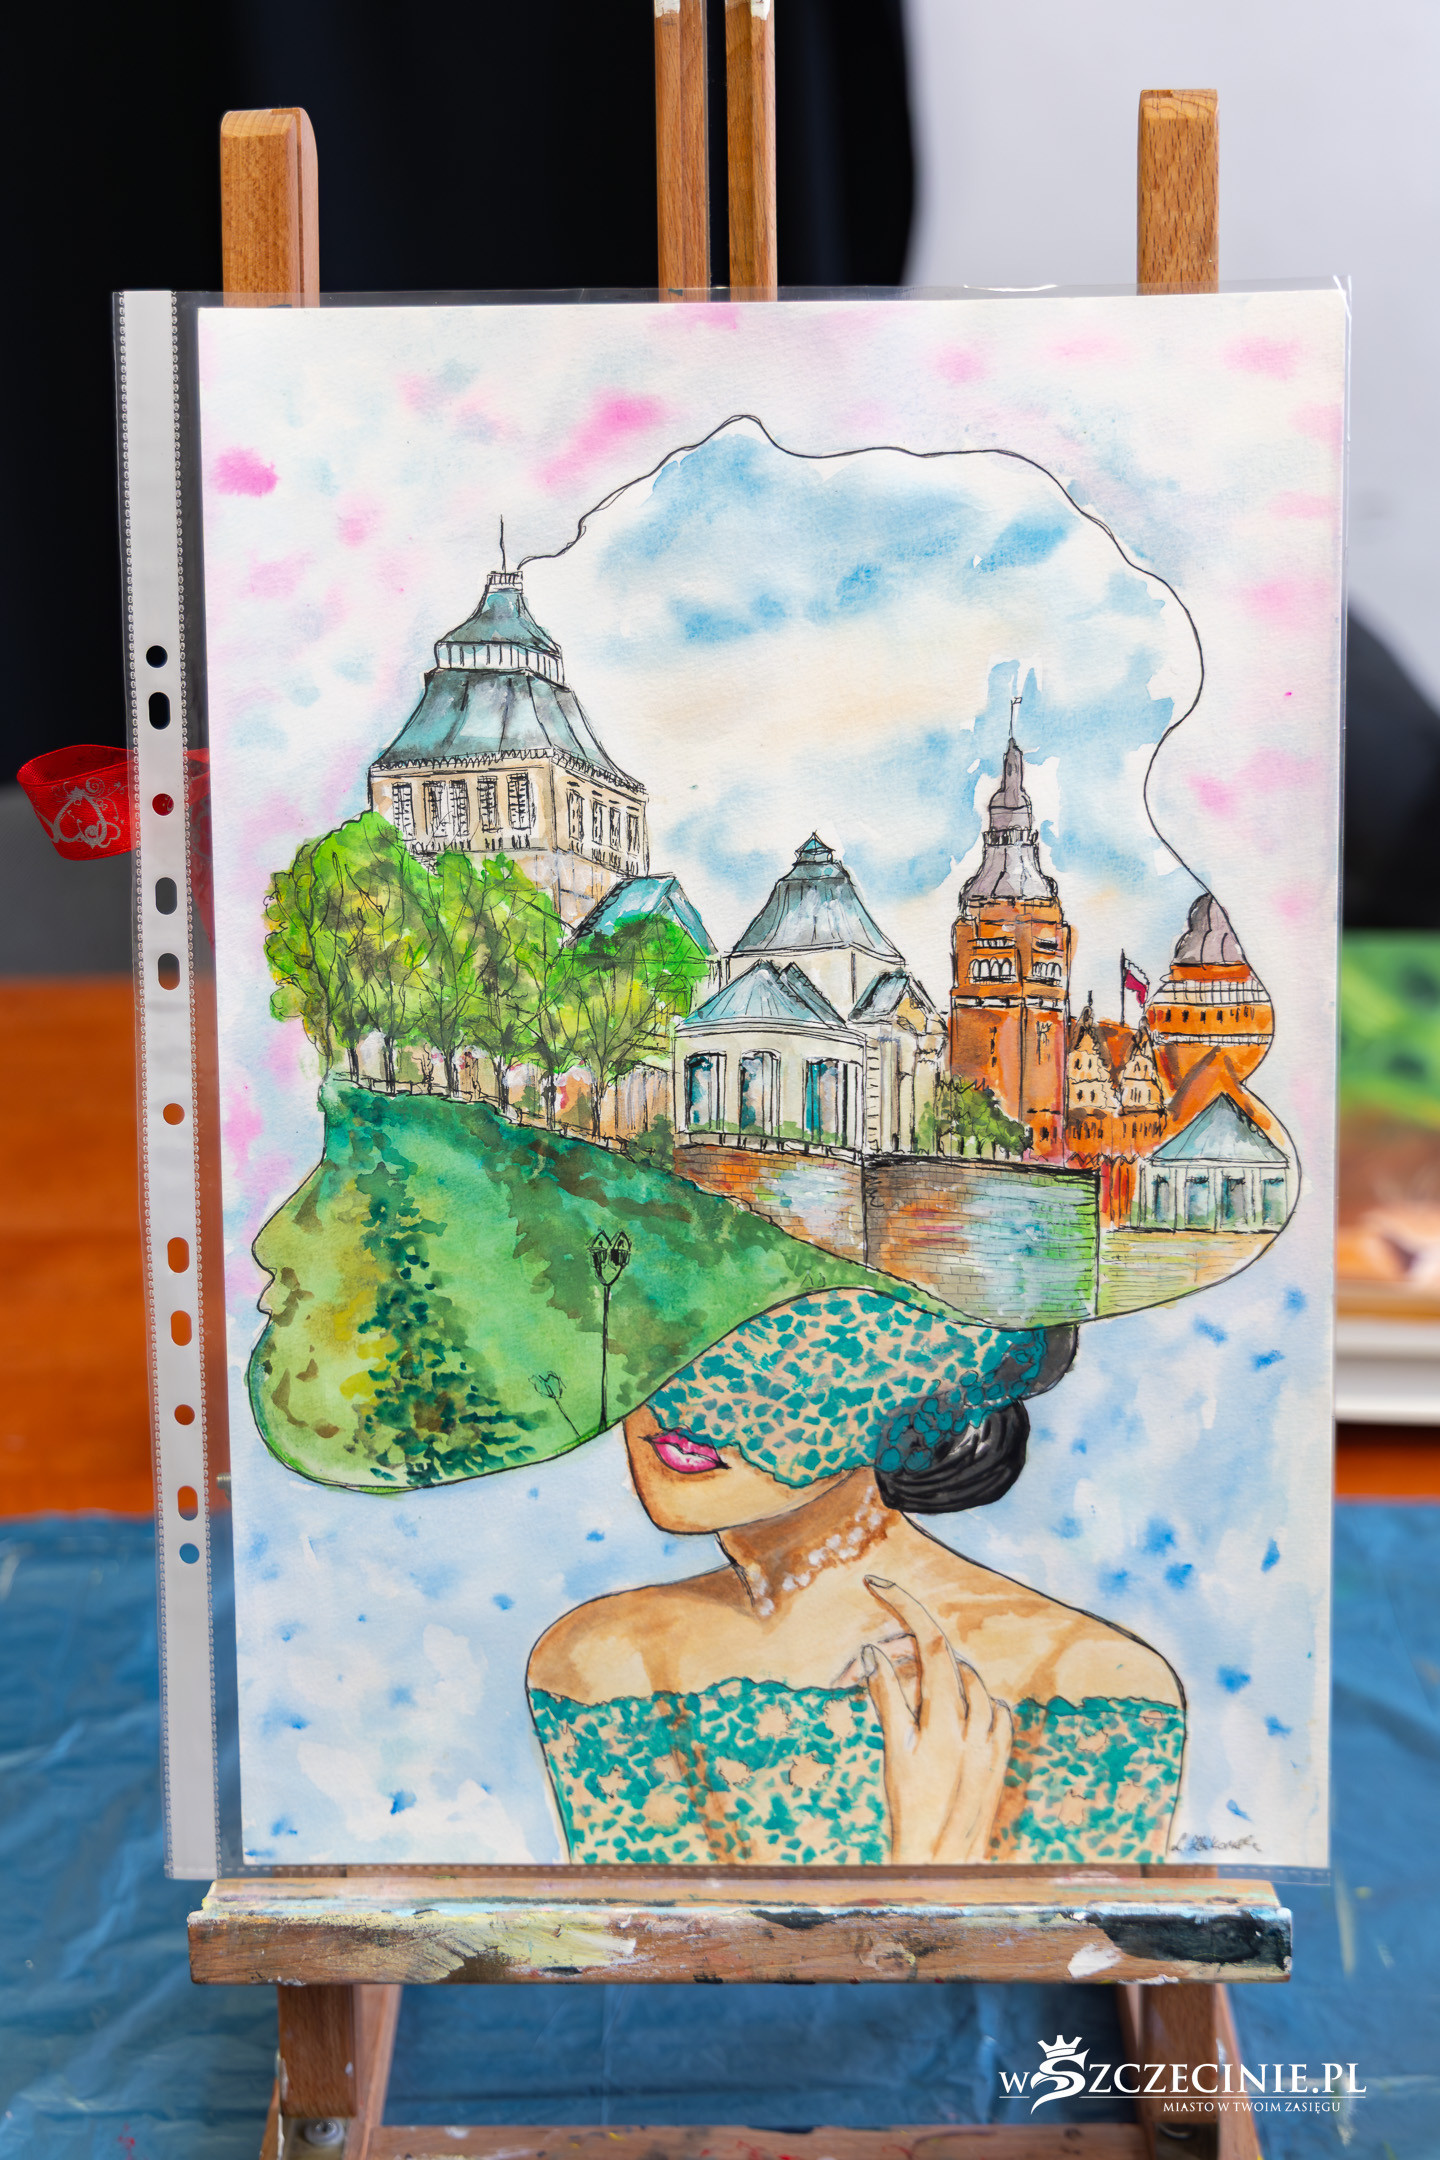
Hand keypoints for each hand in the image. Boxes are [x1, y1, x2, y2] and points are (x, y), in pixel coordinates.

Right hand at [861, 1576, 1012, 1863]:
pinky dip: (971, 1702)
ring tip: (910, 1701)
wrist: (944, 1865)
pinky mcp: (1003, 1756)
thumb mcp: (893, 1752)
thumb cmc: (911, 1811)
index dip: (906, 1606)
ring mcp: (994, 1740)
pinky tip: (948, 1719)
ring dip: (942, 1677)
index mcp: (945, 1720)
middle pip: (948, 1660)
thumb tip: (876, 1652)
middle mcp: (977, 1725)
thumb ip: (887, 1697)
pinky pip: (993, 1710)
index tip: (877, 1585)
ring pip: (971, 1683)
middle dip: (914, 1651)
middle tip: (882, 1661)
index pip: (930, 1643)